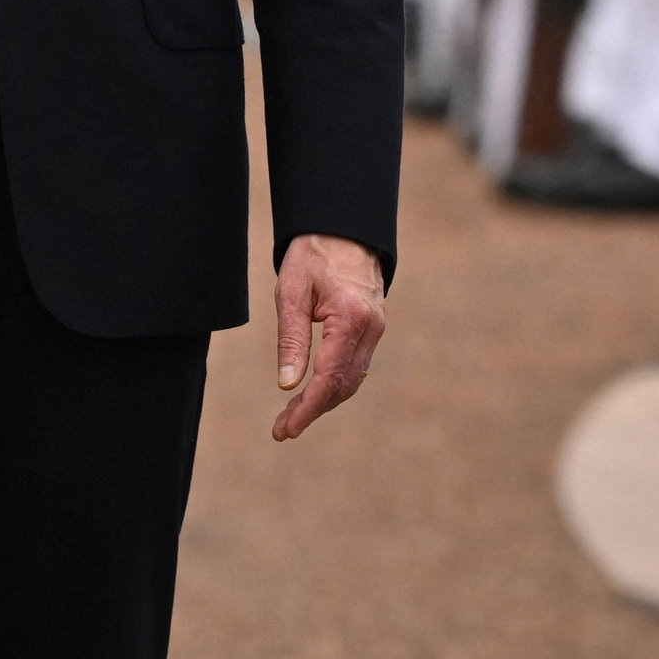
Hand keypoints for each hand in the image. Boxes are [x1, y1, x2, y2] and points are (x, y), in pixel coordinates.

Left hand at [272, 233, 386, 441]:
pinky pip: (356, 365)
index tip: (286, 429)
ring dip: (324, 402)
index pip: (329, 377)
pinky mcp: (373, 328)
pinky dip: (336, 385)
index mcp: (350, 318)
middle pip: (343, 385)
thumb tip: (288, 386)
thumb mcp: (291, 293)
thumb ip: (291, 341)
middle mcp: (370, 327)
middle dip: (313, 411)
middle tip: (282, 429)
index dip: (307, 408)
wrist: (344, 228)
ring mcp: (376, 328)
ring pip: (352, 379)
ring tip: (292, 418)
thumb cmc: (313, 255)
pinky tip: (314, 393)